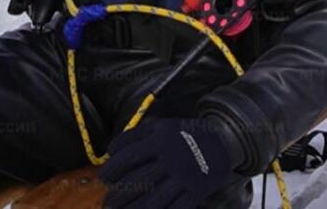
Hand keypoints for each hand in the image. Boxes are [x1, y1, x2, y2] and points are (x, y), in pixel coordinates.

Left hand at [99, 118, 240, 207]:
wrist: (222, 140)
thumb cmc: (184, 133)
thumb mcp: (159, 126)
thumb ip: (134, 136)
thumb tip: (111, 151)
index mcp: (160, 140)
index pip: (129, 157)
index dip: (112, 169)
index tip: (104, 178)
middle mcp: (171, 159)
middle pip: (138, 181)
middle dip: (119, 195)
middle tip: (107, 203)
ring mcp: (185, 177)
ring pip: (154, 199)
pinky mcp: (196, 191)